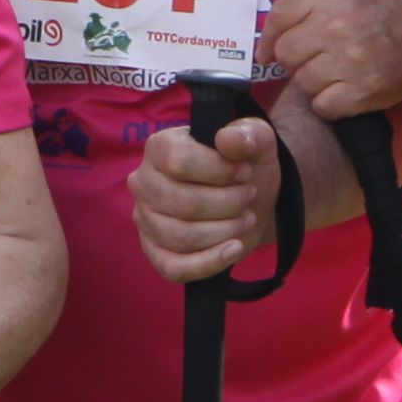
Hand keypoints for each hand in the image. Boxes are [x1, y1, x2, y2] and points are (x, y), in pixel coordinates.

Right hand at [132, 118, 280, 286]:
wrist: (250, 200)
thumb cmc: (244, 166)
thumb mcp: (257, 142)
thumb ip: (249, 134)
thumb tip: (228, 139)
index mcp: (159, 148)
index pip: (178, 161)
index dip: (220, 170)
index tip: (245, 171)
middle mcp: (143, 183)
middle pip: (183, 203)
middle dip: (228, 203)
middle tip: (248, 196)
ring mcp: (145, 220)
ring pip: (182, 236)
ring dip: (225, 230)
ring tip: (245, 219)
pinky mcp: (156, 253)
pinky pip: (175, 268)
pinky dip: (210, 263)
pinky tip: (234, 249)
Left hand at [262, 0, 401, 121]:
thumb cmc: (390, 1)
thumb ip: (308, 5)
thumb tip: (269, 42)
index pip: (279, 19)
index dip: (272, 38)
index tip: (274, 49)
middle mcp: (333, 28)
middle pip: (286, 55)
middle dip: (297, 59)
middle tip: (318, 57)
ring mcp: (348, 61)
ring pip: (303, 83)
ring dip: (315, 81)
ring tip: (337, 72)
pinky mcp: (364, 91)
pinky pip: (324, 106)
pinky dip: (331, 103)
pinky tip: (347, 90)